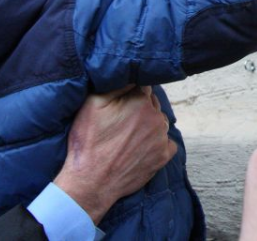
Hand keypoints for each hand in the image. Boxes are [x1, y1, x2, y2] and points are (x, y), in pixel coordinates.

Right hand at [54, 85, 175, 223]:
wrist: (91, 182)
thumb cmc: (89, 142)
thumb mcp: (92, 103)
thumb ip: (115, 84)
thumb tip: (130, 74)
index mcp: (141, 101)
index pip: (143, 85)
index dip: (131, 91)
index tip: (121, 100)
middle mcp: (156, 118)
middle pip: (152, 102)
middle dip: (140, 106)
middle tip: (122, 118)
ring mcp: (162, 139)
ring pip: (159, 121)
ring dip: (148, 122)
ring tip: (129, 133)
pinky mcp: (163, 157)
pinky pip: (167, 141)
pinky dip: (157, 141)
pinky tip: (141, 145)